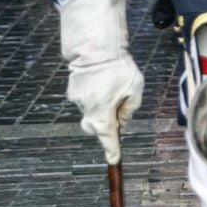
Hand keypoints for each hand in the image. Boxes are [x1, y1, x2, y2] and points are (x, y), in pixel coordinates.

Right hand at [58, 0, 143, 163]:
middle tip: (120, 111)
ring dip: (103, 106)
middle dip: (107, 125)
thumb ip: (129, 109)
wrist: (94, 48)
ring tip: (114, 85)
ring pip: (92, 111)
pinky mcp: (73, 90)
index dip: (111, 149)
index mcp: (102, 113)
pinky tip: (103, 81)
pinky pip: (87, 99)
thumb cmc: (118, 68)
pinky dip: (95, 96)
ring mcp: (77, 100)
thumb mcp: (134, 89)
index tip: (114, 159)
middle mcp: (86, 109)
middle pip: (96, 127)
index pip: (107, 137)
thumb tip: (122, 121)